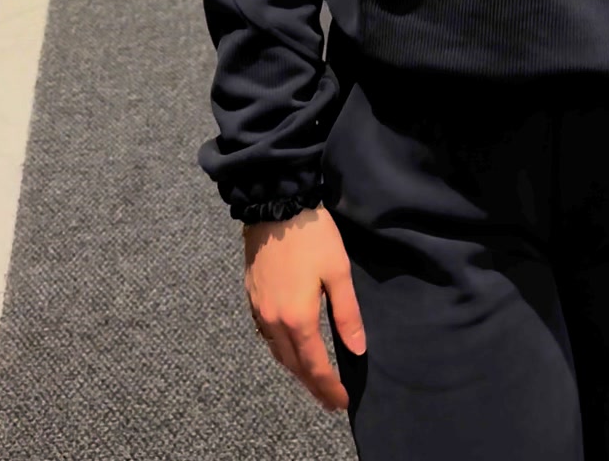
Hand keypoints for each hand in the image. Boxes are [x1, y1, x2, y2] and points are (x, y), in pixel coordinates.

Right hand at [243, 205, 365, 412]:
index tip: (342, 402)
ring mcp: (258, 311)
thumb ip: (347, 314)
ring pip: (277, 353)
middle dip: (312, 385)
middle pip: (293, 365)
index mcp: (297, 319)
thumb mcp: (338, 272)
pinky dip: (281, 351)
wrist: (274, 205)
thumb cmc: (312, 236)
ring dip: (296, 369)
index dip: (328, 387)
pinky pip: (266, 337)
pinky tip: (290, 348)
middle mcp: (273, 322)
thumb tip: (357, 350)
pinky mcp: (251, 298)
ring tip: (313, 379)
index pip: (315, 366)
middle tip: (329, 399)